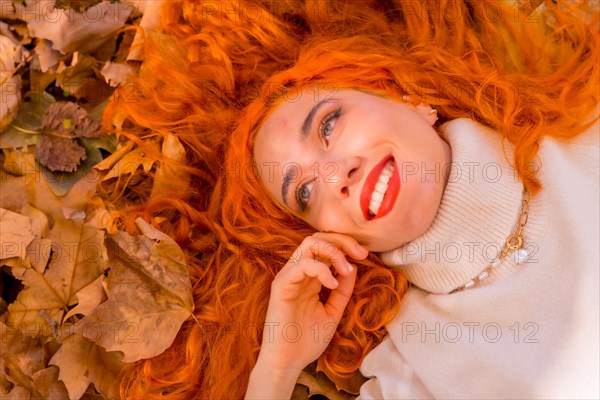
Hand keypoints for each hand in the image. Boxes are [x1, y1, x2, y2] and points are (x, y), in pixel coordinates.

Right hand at [246, 232, 367, 398]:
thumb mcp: (333, 312)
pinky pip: (303, 264)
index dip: (346, 245)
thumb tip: (353, 267)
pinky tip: (333, 284)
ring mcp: (289, 276)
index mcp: (309, 277)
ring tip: (347, 269)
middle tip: (361, 253)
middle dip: (342, 240)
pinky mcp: (282, 284)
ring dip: (333, 251)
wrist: (288, 362)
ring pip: (309, 243)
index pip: (325, 246)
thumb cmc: (307, 340)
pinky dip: (323, 269)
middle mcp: (298, 272)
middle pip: (318, 237)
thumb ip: (343, 290)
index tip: (364, 255)